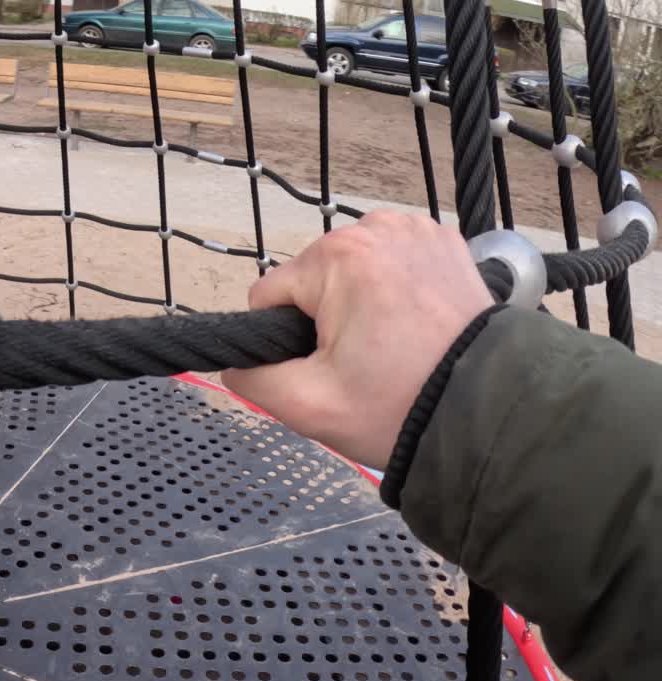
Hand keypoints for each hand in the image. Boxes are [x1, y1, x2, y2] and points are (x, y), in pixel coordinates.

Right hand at [221, 211, 493, 468]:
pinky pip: (389, 262)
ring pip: (349, 271)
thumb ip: (253, 380)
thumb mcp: (308, 405)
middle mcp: (374, 228)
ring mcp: (413, 229)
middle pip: (311, 280)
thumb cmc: (402, 405)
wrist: (490, 410)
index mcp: (336, 257)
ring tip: (391, 344)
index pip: (268, 295)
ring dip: (357, 303)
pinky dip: (392, 290)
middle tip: (363, 362)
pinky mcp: (442, 240)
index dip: (285, 340)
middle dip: (325, 319)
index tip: (327, 366)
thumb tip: (233, 366)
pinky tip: (412, 324)